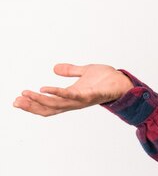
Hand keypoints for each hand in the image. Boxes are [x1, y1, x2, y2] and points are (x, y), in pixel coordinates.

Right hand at [13, 63, 133, 116]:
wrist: (124, 81)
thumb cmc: (107, 80)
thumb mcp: (85, 71)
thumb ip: (71, 71)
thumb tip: (55, 68)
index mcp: (71, 97)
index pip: (49, 105)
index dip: (33, 104)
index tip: (18, 100)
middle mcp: (75, 101)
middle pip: (49, 108)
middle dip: (31, 105)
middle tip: (16, 101)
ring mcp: (83, 99)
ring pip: (57, 104)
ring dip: (40, 100)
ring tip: (26, 94)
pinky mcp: (92, 95)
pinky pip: (73, 96)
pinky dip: (59, 93)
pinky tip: (46, 89)